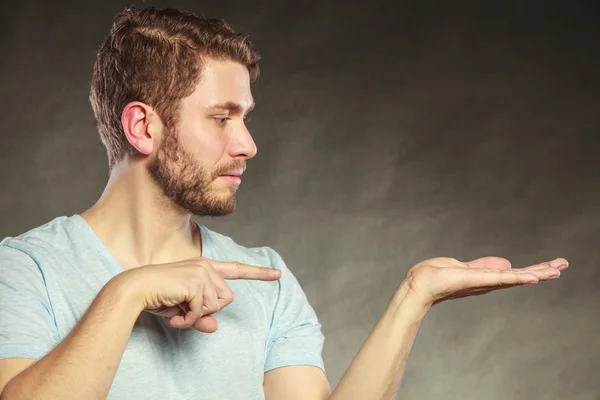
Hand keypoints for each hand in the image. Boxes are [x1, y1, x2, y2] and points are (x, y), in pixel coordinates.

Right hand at [115, 257, 280, 332]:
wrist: (134, 289)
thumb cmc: (157, 297)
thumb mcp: (183, 309)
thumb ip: (201, 317)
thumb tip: (214, 327)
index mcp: (205, 267)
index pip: (236, 269)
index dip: (258, 273)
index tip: (277, 274)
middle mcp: (207, 266)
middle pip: (227, 299)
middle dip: (207, 310)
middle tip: (184, 309)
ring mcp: (202, 272)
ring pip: (216, 306)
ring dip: (196, 315)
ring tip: (177, 309)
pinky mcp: (196, 282)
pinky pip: (202, 312)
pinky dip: (188, 320)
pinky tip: (174, 314)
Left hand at [404, 256, 568, 306]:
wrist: (418, 285)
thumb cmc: (433, 277)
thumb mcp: (462, 266)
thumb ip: (484, 265)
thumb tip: (507, 263)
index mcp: (484, 277)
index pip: (512, 273)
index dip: (532, 270)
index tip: (552, 265)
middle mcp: (487, 282)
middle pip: (518, 276)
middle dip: (541, 270)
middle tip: (563, 265)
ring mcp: (483, 282)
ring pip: (514, 278)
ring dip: (535, 273)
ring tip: (556, 270)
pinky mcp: (476, 280)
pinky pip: (500, 278)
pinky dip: (517, 277)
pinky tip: (533, 276)